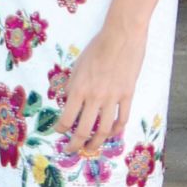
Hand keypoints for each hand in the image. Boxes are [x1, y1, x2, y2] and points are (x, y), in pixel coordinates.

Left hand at [55, 17, 145, 155]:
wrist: (121, 36)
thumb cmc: (97, 47)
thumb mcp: (77, 66)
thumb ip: (73, 86)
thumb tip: (70, 101)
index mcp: (78, 89)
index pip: (66, 119)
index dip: (60, 130)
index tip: (58, 133)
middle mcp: (94, 97)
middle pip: (84, 131)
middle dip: (75, 145)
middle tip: (71, 150)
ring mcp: (113, 98)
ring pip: (104, 130)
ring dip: (96, 143)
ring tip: (91, 148)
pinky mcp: (127, 95)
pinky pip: (122, 119)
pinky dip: (116, 130)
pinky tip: (111, 133)